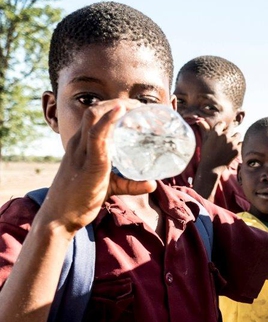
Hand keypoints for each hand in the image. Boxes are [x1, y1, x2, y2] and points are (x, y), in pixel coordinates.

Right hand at [41, 99, 156, 233]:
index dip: (115, 107)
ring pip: (95, 116)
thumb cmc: (81, 199)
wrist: (60, 217)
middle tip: (144, 108)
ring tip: (139, 107)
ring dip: (118, 107)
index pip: (95, 115)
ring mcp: (82, 151)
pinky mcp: (90, 163)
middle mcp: (79, 143)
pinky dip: (109, 120)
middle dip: (120, 103)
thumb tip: (153, 183)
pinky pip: (97, 135)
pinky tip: (122, 110)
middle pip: (97, 110)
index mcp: (81, 144)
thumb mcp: (110, 186)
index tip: (138, 110)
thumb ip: (131, 184)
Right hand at [198, 121, 240, 170]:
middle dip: (229, 131)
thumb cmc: (206, 153)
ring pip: (238, 134)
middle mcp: (224, 136)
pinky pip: (241, 143)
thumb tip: (200, 120)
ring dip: (235, 137)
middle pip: (231, 127)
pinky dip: (239, 145)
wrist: (211, 167)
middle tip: (227, 137)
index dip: (222, 127)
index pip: (222, 123)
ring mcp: (232, 143)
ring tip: (231, 142)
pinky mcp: (237, 149)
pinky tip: (234, 148)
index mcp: (215, 132)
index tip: (221, 131)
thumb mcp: (205, 140)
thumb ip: (205, 129)